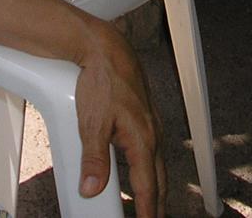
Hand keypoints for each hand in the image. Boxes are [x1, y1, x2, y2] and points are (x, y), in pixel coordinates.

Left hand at [73, 21, 166, 216]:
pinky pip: (151, 149)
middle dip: (157, 204)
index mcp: (143, 141)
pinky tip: (139, 167)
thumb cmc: (102, 81)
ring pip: (156, 164)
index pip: (149, 187)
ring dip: (154, 185)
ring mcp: (151, 124)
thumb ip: (94, 159)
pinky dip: (149, 166)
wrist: (107, 50)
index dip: (148, 212)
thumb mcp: (92, 124)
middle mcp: (153, 134)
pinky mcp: (145, 116)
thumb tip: (92, 188)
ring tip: (148, 203)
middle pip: (159, 180)